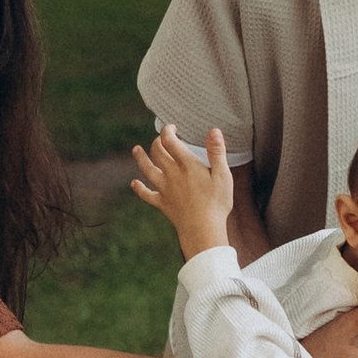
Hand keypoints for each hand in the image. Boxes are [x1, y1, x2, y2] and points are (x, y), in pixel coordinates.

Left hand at [130, 122, 238, 262]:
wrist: (203, 230)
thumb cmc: (217, 204)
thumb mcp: (223, 175)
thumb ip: (217, 152)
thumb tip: (214, 130)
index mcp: (187, 165)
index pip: (171, 141)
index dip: (168, 131)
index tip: (172, 127)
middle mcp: (173, 175)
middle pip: (158, 152)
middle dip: (157, 141)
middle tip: (162, 138)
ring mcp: (165, 190)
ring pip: (148, 170)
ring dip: (140, 159)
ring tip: (136, 150)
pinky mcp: (163, 204)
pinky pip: (147, 195)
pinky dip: (139, 188)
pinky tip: (134, 183)